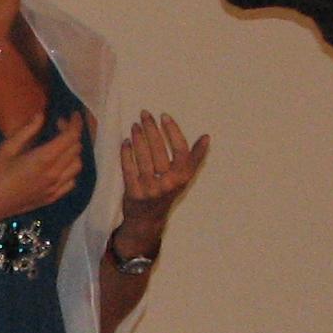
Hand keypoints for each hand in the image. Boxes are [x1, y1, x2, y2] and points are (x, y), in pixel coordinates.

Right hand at [0, 109, 86, 226]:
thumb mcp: (7, 147)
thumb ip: (27, 130)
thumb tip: (41, 115)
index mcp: (43, 158)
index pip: (71, 137)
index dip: (75, 123)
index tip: (73, 114)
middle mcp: (55, 173)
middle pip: (76, 149)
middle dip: (71, 133)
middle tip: (58, 126)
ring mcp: (55, 187)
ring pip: (77, 165)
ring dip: (73, 151)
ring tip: (60, 145)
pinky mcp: (52, 197)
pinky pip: (71, 181)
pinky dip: (70, 169)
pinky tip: (59, 165)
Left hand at [116, 110, 208, 251]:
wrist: (147, 219)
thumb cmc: (167, 192)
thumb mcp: (183, 178)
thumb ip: (193, 158)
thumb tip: (206, 137)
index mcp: (182, 178)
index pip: (181, 150)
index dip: (173, 131)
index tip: (165, 116)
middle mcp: (168, 184)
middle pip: (159, 150)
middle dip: (151, 129)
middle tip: (145, 114)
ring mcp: (150, 189)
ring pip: (143, 157)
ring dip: (138, 138)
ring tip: (135, 125)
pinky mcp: (133, 192)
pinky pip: (128, 168)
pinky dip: (126, 153)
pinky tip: (126, 141)